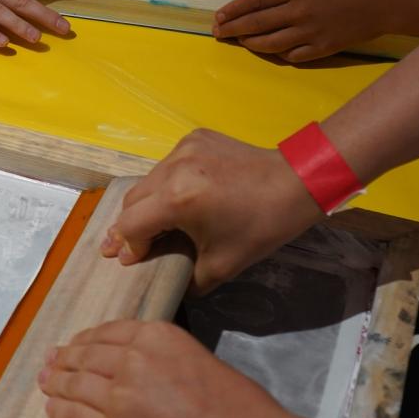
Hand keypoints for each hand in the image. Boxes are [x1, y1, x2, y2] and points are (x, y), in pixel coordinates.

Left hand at [39, 320, 280, 417]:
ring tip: (46, 383)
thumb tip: (146, 374)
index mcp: (156, 336)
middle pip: (86, 356)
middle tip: (51, 362)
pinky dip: (59, 413)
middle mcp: (131, 359)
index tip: (75, 344)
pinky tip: (52, 411)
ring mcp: (118, 397)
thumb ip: (165, 360)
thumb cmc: (238, 408)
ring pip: (74, 385)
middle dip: (65, 359)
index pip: (108, 333)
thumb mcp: (197, 359)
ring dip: (56, 383)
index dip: (86, 340)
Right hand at [101, 129, 318, 291]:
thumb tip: (163, 280)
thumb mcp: (221, 265)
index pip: (131, 224)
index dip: (127, 245)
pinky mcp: (194, 137)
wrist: (295, 183)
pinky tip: (181, 196)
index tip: (127, 260)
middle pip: (132, 200)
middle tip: (123, 245)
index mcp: (178, 199)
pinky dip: (167, 184)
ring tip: (153, 222)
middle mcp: (174, 168)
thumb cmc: (260, 227)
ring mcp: (183, 148)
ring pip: (148, 181)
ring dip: (147, 204)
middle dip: (128, 225)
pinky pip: (168, 165)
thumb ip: (185, 277)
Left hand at [214, 0, 398, 62]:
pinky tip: (273, 51)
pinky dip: (279, 54)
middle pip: (256, 23)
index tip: (218, 17)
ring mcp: (311, 31)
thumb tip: (262, 4)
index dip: (233, 10)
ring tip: (242, 42)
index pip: (254, 1)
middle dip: (233, 29)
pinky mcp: (323, 48)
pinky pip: (292, 56)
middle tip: (218, 32)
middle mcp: (299, 10)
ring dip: (251, 44)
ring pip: (270, 43)